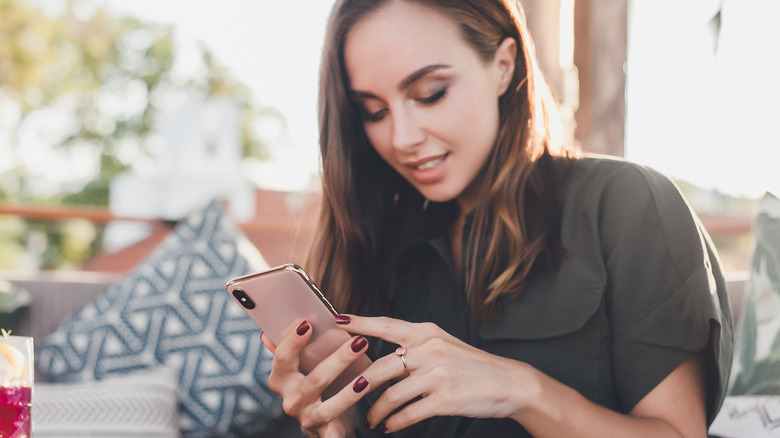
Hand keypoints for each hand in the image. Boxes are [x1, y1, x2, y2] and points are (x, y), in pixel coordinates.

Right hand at [260, 319, 371, 436]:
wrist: (323, 424)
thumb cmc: (314, 386)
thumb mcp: (300, 367)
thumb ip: (289, 348)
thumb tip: (267, 332)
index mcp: (281, 379)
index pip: (283, 357)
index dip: (293, 340)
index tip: (308, 322)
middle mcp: (290, 400)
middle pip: (314, 379)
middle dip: (338, 359)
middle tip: (359, 341)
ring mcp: (306, 417)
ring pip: (329, 406)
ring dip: (350, 392)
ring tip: (367, 378)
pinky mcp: (323, 433)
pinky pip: (336, 431)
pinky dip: (347, 428)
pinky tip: (363, 416)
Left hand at [335, 315, 542, 432]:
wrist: (508, 382)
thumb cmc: (472, 365)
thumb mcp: (444, 345)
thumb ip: (414, 348)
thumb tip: (383, 361)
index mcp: (427, 332)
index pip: (386, 325)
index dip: (360, 323)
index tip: (338, 321)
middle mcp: (430, 349)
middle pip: (382, 367)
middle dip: (361, 385)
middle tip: (347, 395)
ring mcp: (437, 375)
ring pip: (392, 394)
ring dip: (376, 410)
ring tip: (371, 418)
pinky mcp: (444, 400)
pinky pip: (408, 413)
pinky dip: (395, 422)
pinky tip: (390, 426)